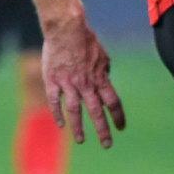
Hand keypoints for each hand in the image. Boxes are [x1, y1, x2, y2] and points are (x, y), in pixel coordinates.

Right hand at [42, 15, 126, 147]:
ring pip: (75, 111)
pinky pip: (55, 101)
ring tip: (81, 140)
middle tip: (107, 145)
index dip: (118, 117)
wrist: (66, 29)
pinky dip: (57, 114)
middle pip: (96, 112)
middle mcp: (86, 84)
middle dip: (103, 130)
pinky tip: (60, 125)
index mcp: (100, 78)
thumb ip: (104, 74)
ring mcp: (68, 83)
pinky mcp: (52, 81)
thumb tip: (106, 85)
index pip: (113, 102)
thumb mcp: (103, 57)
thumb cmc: (86, 42)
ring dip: (79, 128)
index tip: (121, 128)